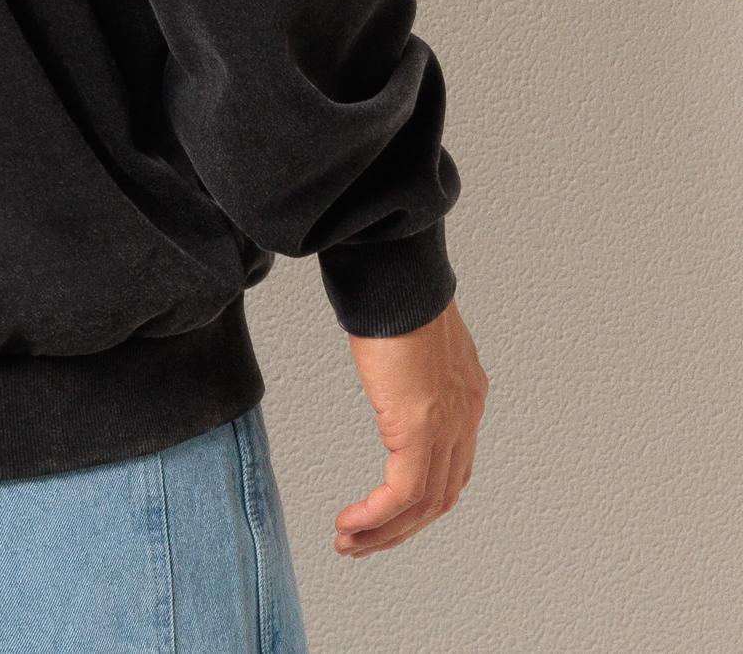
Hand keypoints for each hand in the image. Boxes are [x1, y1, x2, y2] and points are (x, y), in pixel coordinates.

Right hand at [334, 298, 488, 556]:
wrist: (397, 274)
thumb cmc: (395, 288)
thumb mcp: (410, 333)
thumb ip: (408, 362)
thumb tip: (391, 366)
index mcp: (465, 393)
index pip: (452, 466)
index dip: (421, 498)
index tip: (389, 512)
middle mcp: (465, 415)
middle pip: (441, 496)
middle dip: (401, 527)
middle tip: (365, 542)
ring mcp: (447, 426)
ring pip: (424, 505)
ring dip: (384, 532)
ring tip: (351, 542)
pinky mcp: (419, 430)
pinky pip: (401, 494)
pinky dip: (375, 517)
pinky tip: (351, 524)